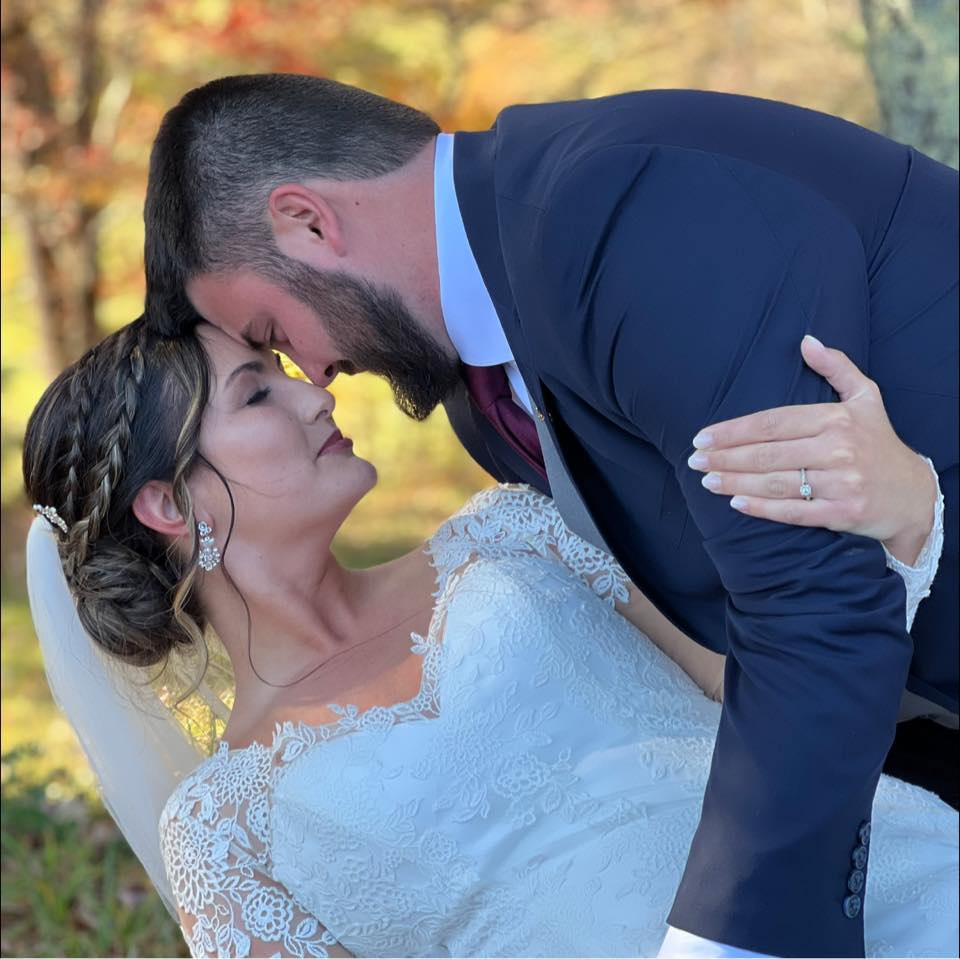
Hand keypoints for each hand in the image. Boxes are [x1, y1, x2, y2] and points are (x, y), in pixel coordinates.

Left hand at [687, 335, 935, 564]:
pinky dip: (763, 509)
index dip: (734, 430)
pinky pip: (794, 511)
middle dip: (726, 457)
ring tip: (707, 480)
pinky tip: (736, 503)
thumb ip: (837, 367)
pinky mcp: (843, 514)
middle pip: (768, 453)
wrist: (914, 495)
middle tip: (695, 459)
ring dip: (735, 482)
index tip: (703, 436)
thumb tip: (806, 341)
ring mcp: (842, 484)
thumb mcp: (866, 398)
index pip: (772, 423)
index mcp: (836, 419)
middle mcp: (839, 450)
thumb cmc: (879, 443)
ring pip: (775, 482)